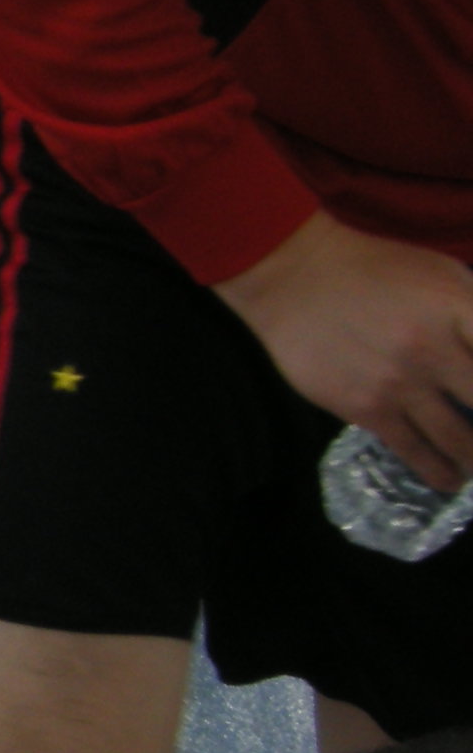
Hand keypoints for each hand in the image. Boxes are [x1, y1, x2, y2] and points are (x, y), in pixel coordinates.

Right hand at [213, 211, 472, 488]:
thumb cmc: (377, 270)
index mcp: (462, 310)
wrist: (296, 278)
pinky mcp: (364, 407)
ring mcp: (399, 383)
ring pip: (458, 440)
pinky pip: (411, 449)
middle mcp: (436, 351)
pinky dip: (437, 471)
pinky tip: (449, 481)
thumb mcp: (444, 276)